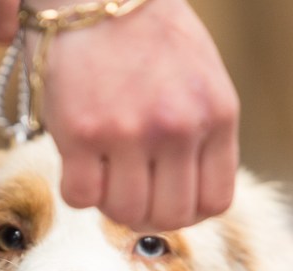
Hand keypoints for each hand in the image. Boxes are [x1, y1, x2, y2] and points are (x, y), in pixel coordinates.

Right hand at [0, 0, 238, 231]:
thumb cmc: (141, 32)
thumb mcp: (197, 78)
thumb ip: (198, 131)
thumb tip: (182, 191)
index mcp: (216, 114)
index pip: (214, 202)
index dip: (186, 211)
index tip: (163, 198)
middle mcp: (178, 127)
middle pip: (169, 217)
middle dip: (145, 213)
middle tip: (125, 189)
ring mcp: (130, 132)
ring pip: (124, 213)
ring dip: (109, 202)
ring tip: (100, 171)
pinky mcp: (82, 132)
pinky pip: (81, 198)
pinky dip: (76, 190)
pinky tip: (76, 161)